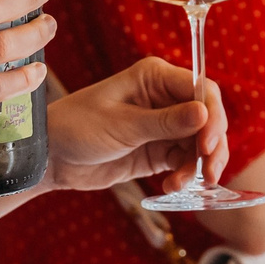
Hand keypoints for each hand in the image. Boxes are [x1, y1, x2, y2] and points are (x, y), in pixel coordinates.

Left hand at [44, 57, 231, 193]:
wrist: (52, 156)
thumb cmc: (77, 127)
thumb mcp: (121, 125)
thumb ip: (165, 122)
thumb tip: (204, 114)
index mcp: (155, 77)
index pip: (201, 90)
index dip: (212, 116)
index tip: (208, 144)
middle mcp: (165, 98)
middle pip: (208, 118)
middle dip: (211, 145)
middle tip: (208, 171)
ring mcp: (164, 126)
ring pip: (200, 144)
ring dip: (199, 166)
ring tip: (184, 183)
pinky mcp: (158, 151)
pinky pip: (184, 162)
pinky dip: (185, 175)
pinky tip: (172, 186)